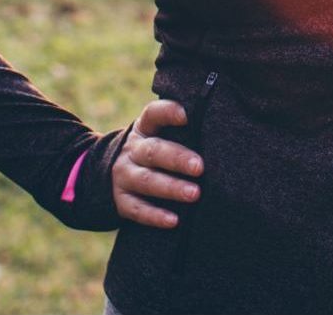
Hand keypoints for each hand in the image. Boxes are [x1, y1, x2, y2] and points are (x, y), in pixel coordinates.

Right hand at [112, 98, 202, 228]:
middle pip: (153, 151)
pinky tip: (174, 220)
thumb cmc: (155, 151)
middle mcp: (132, 151)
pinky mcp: (121, 200)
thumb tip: (221, 132)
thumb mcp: (160, 135)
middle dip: (177, 159)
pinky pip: (137, 209)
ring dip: (171, 188)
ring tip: (195, 194)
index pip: (154, 115)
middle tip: (200, 167)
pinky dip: (155, 215)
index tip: (187, 115)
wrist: (111, 174)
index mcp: (144, 129)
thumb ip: (183, 133)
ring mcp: (123, 175)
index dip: (168, 112)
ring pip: (146, 181)